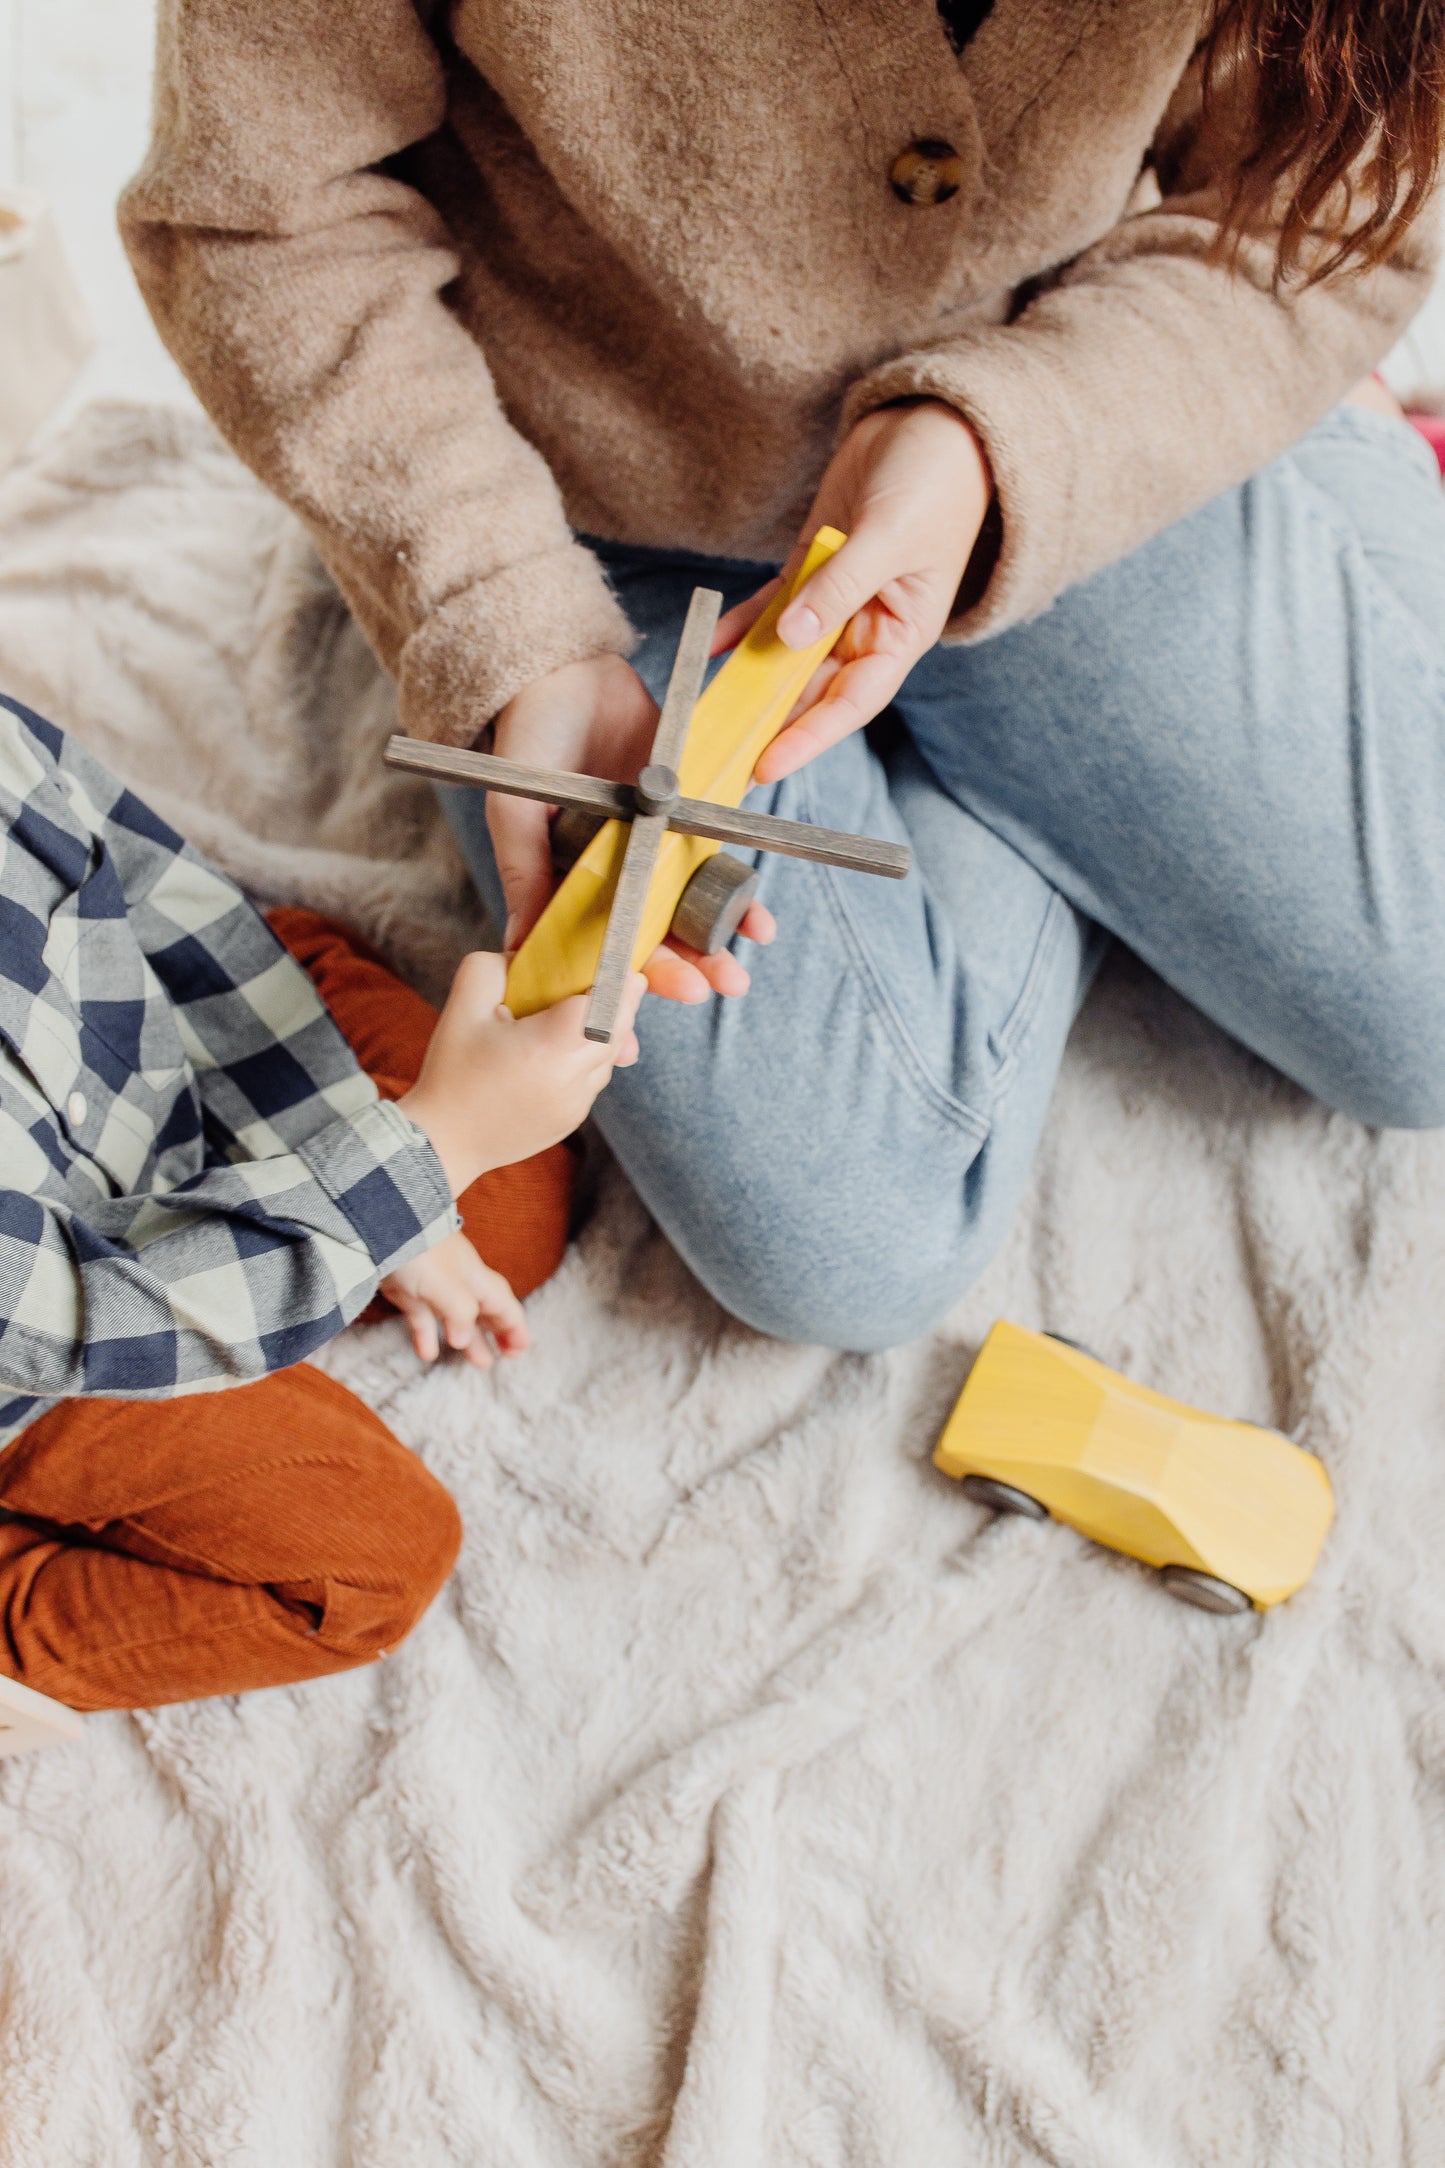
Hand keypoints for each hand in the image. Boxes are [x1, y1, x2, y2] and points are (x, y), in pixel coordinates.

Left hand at [379, 1230, 527, 1369]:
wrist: (378, 1223)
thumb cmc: (420, 1250)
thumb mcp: (447, 1284)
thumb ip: (460, 1314)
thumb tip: (462, 1340)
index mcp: (475, 1277)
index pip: (504, 1305)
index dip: (515, 1327)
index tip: (521, 1349)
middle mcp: (458, 1281)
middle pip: (485, 1310)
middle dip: (499, 1332)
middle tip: (509, 1355)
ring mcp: (431, 1285)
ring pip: (457, 1318)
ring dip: (470, 1339)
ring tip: (481, 1362)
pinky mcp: (406, 1290)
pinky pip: (422, 1318)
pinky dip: (427, 1336)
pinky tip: (427, 1354)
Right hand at [399, 951, 644, 1196]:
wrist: (443, 1142)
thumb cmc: (451, 1073)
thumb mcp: (462, 1007)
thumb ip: (493, 968)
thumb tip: (525, 959)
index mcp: (548, 1048)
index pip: (606, 1006)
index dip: (618, 982)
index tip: (624, 965)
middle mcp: (572, 1080)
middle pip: (618, 1031)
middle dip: (620, 1003)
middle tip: (614, 978)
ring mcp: (576, 1104)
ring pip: (610, 1057)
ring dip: (604, 1032)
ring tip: (579, 1013)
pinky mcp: (572, 1119)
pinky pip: (593, 1079)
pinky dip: (587, 1059)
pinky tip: (558, 1050)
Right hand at [488, 655, 777, 999]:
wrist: (566, 669)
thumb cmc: (526, 741)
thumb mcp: (515, 812)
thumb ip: (526, 874)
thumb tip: (520, 947)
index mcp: (562, 887)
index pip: (588, 954)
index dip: (609, 995)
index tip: (628, 1036)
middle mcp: (610, 880)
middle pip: (646, 942)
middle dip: (677, 974)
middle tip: (704, 992)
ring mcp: (649, 853)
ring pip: (684, 917)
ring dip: (712, 949)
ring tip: (736, 976)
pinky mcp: (683, 821)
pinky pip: (713, 869)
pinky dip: (736, 899)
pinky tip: (756, 923)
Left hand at [714, 400, 993, 783]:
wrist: (933, 423)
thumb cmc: (936, 482)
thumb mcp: (889, 538)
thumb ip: (838, 588)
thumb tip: (790, 637)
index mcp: (902, 634)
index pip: (852, 701)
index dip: (809, 736)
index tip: (769, 764)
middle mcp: (868, 627)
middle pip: (813, 687)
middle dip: (772, 719)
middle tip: (725, 751)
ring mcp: (835, 599)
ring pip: (787, 652)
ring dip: (752, 678)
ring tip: (712, 712)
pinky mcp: (810, 567)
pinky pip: (769, 607)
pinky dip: (742, 625)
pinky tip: (714, 645)